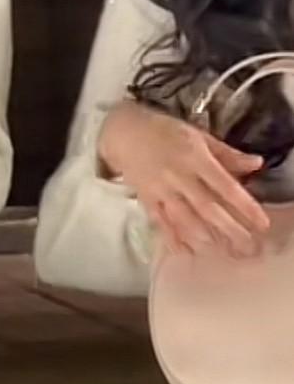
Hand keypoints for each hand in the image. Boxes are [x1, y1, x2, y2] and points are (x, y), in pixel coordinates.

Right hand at [98, 99, 269, 254]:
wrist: (125, 132)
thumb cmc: (166, 132)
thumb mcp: (199, 136)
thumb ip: (227, 154)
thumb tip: (255, 164)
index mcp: (196, 158)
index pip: (225, 185)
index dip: (244, 205)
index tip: (260, 222)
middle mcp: (179, 176)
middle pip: (207, 207)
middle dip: (228, 228)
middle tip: (246, 246)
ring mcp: (161, 190)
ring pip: (184, 218)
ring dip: (203, 236)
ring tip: (221, 251)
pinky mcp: (147, 199)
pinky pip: (160, 222)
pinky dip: (172, 238)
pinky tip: (185, 251)